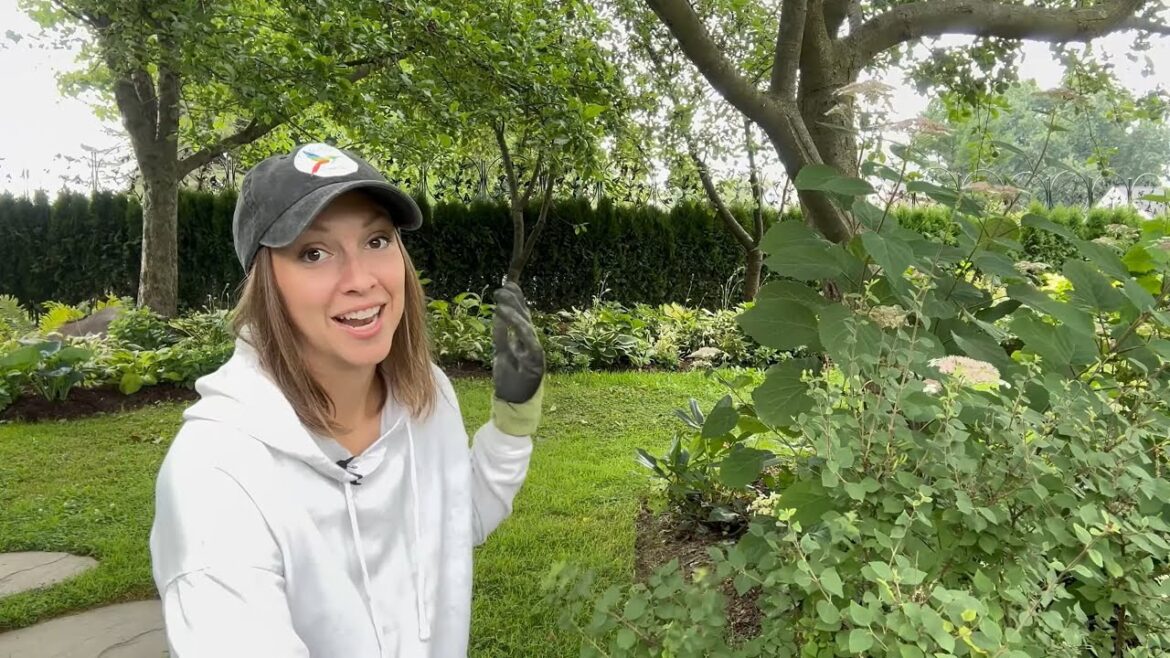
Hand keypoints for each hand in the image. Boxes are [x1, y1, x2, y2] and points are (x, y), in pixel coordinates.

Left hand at [491, 281, 544, 403]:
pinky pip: (527, 339)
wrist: (515, 404)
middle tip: (502, 287)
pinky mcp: (535, 361)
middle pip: (525, 316)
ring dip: (514, 309)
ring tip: (501, 298)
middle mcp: (532, 343)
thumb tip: (499, 313)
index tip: (508, 284)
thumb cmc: (509, 380)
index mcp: (524, 340)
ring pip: (526, 324)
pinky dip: (517, 325)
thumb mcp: (501, 353)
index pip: (522, 315)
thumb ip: (501, 335)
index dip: (517, 299)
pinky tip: (506, 314)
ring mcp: (535, 351)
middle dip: (515, 300)